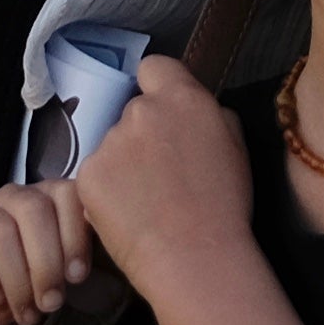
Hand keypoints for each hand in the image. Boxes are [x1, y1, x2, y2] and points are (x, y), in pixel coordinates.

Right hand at [0, 182, 93, 324]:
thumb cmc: (28, 296)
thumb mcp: (65, 283)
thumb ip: (86, 265)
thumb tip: (116, 258)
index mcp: (46, 200)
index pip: (67, 193)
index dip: (75, 235)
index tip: (78, 276)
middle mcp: (11, 198)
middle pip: (33, 210)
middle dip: (46, 263)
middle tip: (51, 303)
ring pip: (0, 228)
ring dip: (17, 277)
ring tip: (26, 311)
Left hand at [74, 56, 254, 284]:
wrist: (196, 258)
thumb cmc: (225, 206)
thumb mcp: (236, 146)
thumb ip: (210, 115)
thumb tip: (192, 111)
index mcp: (182, 98)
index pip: (154, 67)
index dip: (158, 88)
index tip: (165, 115)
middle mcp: (141, 112)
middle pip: (134, 112)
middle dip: (143, 136)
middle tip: (161, 175)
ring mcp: (110, 143)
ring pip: (113, 146)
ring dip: (124, 166)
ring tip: (146, 203)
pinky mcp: (87, 175)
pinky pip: (95, 176)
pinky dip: (106, 192)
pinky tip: (128, 215)